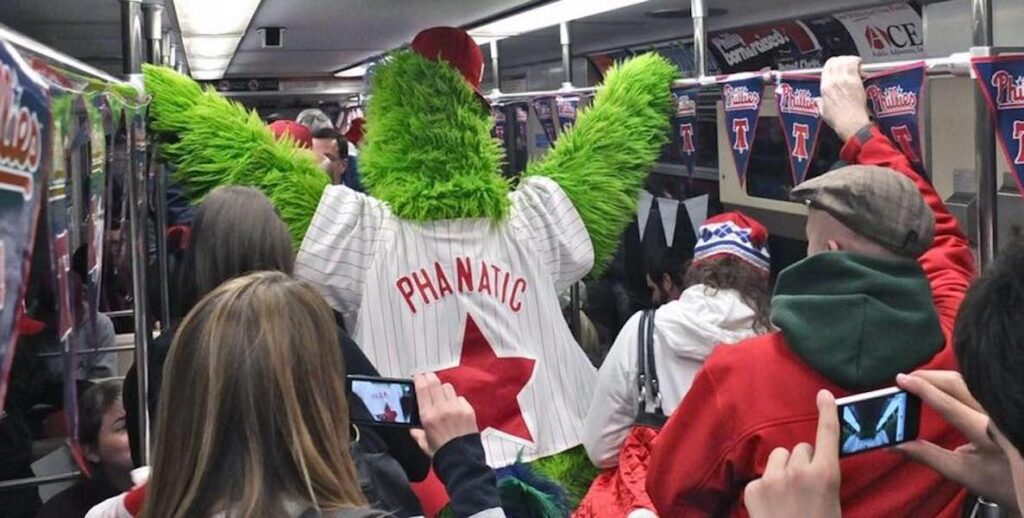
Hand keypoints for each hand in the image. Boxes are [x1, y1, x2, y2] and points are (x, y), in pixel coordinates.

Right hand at [410, 372, 478, 456]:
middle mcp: (442, 409)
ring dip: (442, 389)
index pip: (422, 388)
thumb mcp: (424, 444)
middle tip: (427, 378)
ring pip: (447, 387)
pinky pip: (460, 398)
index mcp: (428, 416)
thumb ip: (417, 434)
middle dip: (429, 377)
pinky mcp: (468, 410)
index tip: (417, 377)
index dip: (419, 379)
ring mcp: (456, 408)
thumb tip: (413, 429)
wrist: (462, 461)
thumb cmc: (443, 454)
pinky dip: (455, 400)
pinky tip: (454, 408)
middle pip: (434, 382)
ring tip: (441, 397)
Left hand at [744, 390, 842, 517]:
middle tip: (805, 488)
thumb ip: (823, 478)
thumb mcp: (832, 503)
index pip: (828, 435)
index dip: (828, 412)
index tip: (823, 395)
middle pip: (800, 448)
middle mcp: (798, 471)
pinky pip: (762, 476)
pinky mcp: (753, 488)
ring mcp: (772, 478)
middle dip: (803, 462)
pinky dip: (766, 487)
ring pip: (779, 458)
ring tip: (787, 496)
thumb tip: (814, 464)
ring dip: (783, 470)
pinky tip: (771, 507)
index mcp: (825, 475)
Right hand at [819, 56, 870, 140]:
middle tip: (846, 63)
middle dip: (841, 60)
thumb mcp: (823, 111)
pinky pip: (854, 64)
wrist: (850, 123)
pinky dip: (857, 62)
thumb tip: (817, 101)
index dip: (832, 63)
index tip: (837, 65)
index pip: (826, 67)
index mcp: (824, 87)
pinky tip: (860, 65)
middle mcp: (832, 81)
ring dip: (849, 60)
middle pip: (835, 61)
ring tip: (854, 63)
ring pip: (844, 60)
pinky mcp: (854, 80)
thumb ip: (820, 103)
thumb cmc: (839, 120)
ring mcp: (843, 79)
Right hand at [895, 371, 1019, 514]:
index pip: (948, 404)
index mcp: (986, 434)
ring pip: (968, 381)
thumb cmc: (998, 481)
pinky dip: (953, 382)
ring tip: (918, 380)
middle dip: (928, 376)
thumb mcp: (961, 472)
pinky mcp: (1001, 404)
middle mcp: (995, 414)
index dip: (922, 389)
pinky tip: (940, 384)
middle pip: (958, 383)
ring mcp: (1000, 407)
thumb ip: (926, 455)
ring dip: (940, 377)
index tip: (900, 379)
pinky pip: (975, 385)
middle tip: (905, 378)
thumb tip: (893, 443)